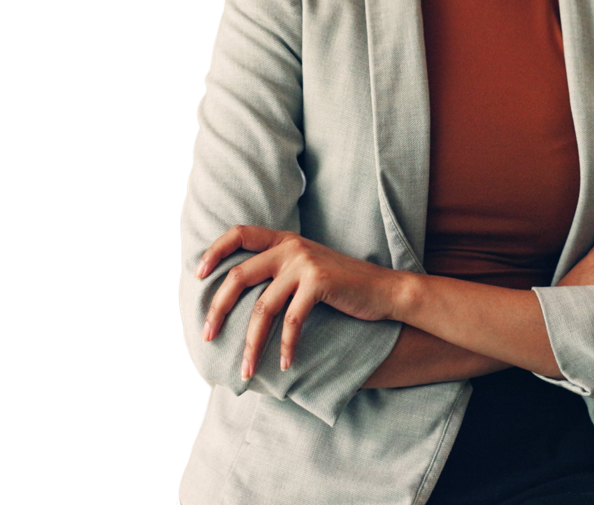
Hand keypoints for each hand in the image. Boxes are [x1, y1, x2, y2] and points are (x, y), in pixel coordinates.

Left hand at [197, 226, 400, 380]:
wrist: (384, 290)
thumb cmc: (343, 286)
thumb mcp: (307, 268)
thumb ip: (279, 269)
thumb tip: (239, 295)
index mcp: (285, 240)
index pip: (240, 233)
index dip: (215, 251)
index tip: (197, 275)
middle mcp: (291, 246)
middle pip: (239, 275)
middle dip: (218, 309)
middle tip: (206, 336)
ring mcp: (305, 263)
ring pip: (262, 307)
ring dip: (250, 344)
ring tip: (245, 371)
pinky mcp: (319, 282)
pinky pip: (291, 320)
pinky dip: (284, 346)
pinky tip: (284, 364)